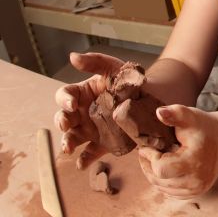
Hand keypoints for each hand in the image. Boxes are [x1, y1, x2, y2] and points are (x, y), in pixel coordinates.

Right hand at [54, 52, 124, 168]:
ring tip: (69, 148)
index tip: (72, 104)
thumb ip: (96, 61)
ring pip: (72, 137)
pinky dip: (84, 160)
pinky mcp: (103, 144)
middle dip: (62, 122)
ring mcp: (91, 130)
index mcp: (82, 94)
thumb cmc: (129, 81)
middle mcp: (82, 113)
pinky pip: (90, 154)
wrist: (152, 100)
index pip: (65, 96)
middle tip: (67, 125)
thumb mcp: (115, 68)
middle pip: (64, 118)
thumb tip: (72, 56)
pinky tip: (82, 163)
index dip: (65, 100)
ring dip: (67, 143)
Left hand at [138, 105, 217, 198]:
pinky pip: (169, 192)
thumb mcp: (191, 116)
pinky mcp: (194, 193)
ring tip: (157, 158)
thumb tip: (159, 112)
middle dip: (148, 164)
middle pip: (157, 179)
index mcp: (194, 162)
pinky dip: (162, 181)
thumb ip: (175, 113)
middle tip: (148, 151)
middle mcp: (196, 180)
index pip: (159, 168)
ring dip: (153, 173)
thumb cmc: (205, 127)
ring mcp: (196, 189)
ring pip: (160, 187)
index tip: (147, 146)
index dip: (149, 157)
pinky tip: (165, 167)